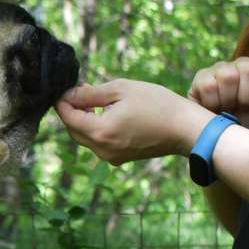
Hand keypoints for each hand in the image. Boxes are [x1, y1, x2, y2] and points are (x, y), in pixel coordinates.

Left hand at [55, 79, 214, 164]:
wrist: (186, 129)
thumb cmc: (158, 104)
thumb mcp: (122, 90)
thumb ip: (90, 94)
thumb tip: (68, 95)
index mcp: (100, 131)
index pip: (68, 117)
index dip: (63, 102)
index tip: (66, 88)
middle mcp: (101, 149)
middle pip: (72, 130)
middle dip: (72, 111)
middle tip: (80, 92)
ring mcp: (109, 157)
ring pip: (84, 138)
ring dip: (83, 120)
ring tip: (94, 101)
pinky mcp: (118, 159)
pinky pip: (98, 144)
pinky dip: (96, 129)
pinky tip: (107, 114)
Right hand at [188, 38, 248, 134]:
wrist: (222, 137)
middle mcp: (241, 64)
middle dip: (248, 95)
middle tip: (244, 107)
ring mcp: (220, 69)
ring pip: (228, 76)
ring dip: (230, 100)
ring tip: (228, 109)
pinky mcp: (201, 78)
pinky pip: (208, 86)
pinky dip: (213, 102)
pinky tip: (214, 108)